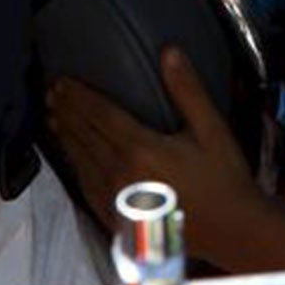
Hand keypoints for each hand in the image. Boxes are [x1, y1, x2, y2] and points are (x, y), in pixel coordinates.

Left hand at [48, 48, 263, 264]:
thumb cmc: (224, 179)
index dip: (79, 96)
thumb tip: (169, 52)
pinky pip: (86, 187)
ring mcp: (116, 200)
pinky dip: (74, 167)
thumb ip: (187, 90)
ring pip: (81, 161)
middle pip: (85, 136)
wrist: (232, 233)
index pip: (100, 115)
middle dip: (66, 112)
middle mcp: (121, 174)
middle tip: (51, 93)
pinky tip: (72, 159)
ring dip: (65, 137)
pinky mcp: (118, 219)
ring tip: (53, 118)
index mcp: (142, 149)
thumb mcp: (211, 130)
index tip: (62, 80)